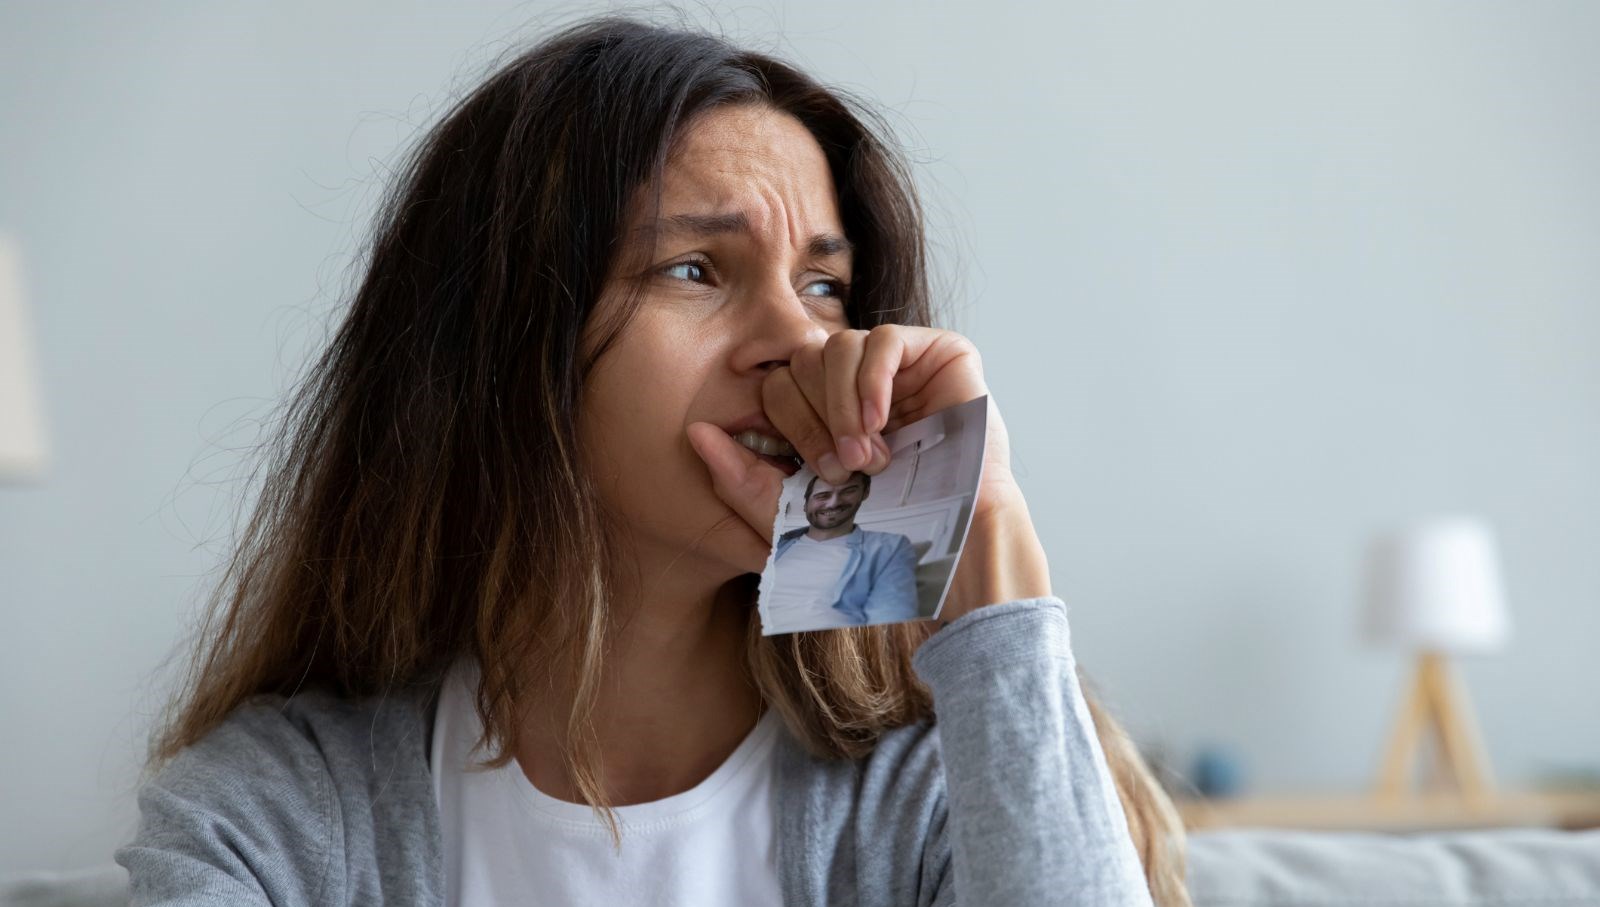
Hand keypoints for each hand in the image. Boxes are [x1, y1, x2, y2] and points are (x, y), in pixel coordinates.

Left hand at [687, 326, 1029, 569]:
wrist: (953, 544)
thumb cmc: (883, 532)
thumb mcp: (793, 513)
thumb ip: (739, 478)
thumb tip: (694, 433)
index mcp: (825, 410)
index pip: (778, 385)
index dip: (790, 425)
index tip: (822, 475)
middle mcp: (860, 383)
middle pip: (802, 360)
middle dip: (817, 419)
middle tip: (847, 467)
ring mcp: (902, 366)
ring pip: (838, 346)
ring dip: (844, 407)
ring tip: (870, 455)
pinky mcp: (942, 354)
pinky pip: (884, 340)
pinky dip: (872, 382)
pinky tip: (882, 422)